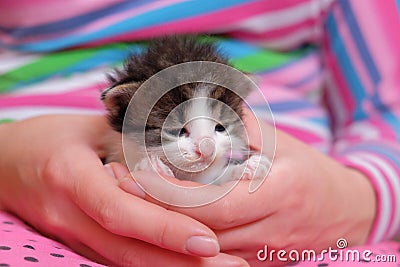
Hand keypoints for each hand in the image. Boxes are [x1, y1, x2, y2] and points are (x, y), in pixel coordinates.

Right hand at [0, 115, 247, 266]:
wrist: (4, 164)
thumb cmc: (50, 139)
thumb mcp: (90, 128)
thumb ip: (132, 141)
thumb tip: (182, 153)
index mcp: (71, 179)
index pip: (122, 211)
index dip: (164, 230)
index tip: (209, 242)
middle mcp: (70, 216)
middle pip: (128, 251)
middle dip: (182, 266)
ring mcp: (71, 237)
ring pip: (124, 263)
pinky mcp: (78, 244)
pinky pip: (117, 259)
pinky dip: (153, 264)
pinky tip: (183, 264)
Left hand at [120, 111, 376, 265]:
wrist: (344, 210)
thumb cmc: (307, 170)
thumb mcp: (279, 142)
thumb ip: (238, 126)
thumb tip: (194, 106)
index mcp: (278, 192)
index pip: (211, 202)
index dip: (169, 192)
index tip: (134, 173)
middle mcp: (268, 229)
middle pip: (198, 231)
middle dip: (153, 211)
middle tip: (118, 183)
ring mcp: (261, 252)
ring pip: (199, 251)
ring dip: (161, 228)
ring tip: (129, 199)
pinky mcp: (254, 261)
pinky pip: (209, 257)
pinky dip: (180, 240)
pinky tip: (157, 220)